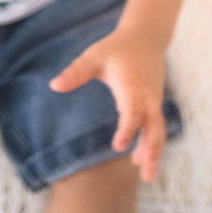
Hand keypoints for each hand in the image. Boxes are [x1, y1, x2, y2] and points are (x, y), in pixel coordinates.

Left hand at [48, 29, 167, 181]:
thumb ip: (76, 72)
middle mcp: (147, 96)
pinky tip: (140, 159)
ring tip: (147, 175)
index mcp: (131, 85)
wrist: (146, 37)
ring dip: (153, 151)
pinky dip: (151, 142)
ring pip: (158, 129)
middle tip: (145, 172)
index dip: (127, 129)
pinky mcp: (155, 104)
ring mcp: (154, 100)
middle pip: (154, 126)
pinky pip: (156, 126)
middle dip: (151, 148)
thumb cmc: (117, 48)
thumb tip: (53, 85)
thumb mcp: (94, 56)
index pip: (132, 111)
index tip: (118, 147)